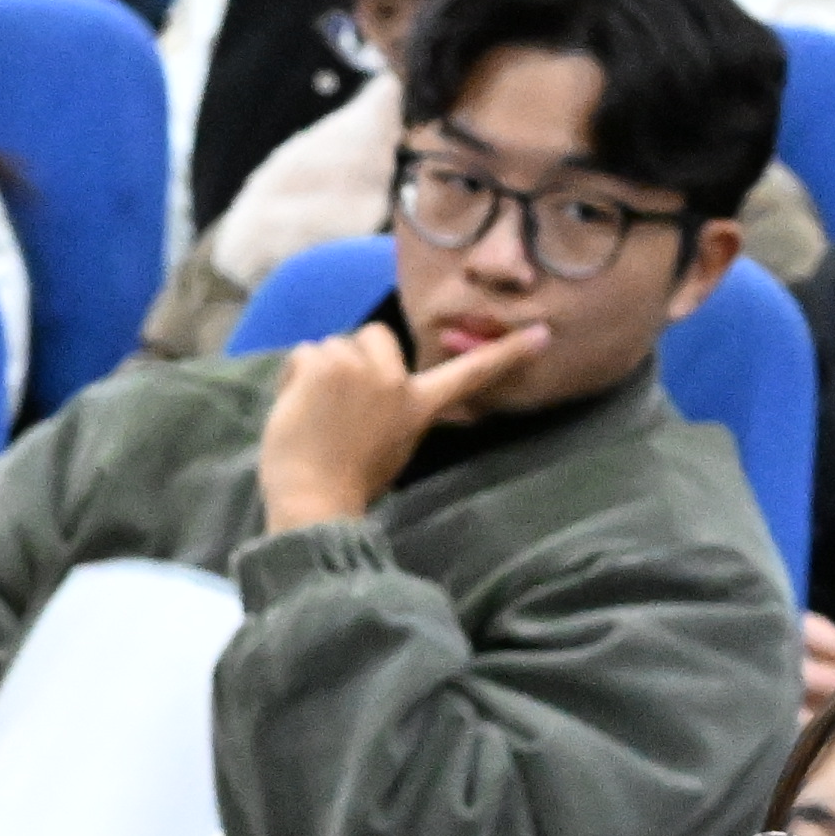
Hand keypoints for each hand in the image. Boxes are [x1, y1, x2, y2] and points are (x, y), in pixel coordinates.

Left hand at [256, 320, 553, 533]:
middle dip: (355, 356)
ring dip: (318, 371)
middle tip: (339, 401)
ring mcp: (360, 369)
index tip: (542, 334)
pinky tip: (297, 411)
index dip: (507, 355)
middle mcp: (396, 380)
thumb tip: (389, 388)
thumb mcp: (395, 446)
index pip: (469, 375)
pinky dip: (292, 378)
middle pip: (375, 335)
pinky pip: (303, 353)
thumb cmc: (348, 483)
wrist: (315, 501)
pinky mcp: (324, 365)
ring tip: (314, 414)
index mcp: (419, 406)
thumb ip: (400, 411)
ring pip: (333, 344)